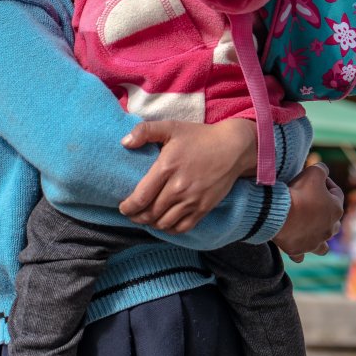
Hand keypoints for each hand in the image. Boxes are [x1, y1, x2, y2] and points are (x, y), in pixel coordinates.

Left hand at [119, 118, 256, 232]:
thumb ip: (145, 131)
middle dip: (137, 217)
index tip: (123, 207)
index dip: (128, 207)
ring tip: (146, 218)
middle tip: (132, 214)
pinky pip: (182, 227)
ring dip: (151, 224)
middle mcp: (178, 188)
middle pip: (150, 213)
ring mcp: (192, 200)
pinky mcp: (204, 208)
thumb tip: (124, 143)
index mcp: (166, 168)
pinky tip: (164, 223)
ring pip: (164, 223)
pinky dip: (170, 229)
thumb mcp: (171, 127)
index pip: (140, 197)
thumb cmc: (199, 137)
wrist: (233, 148)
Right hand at [273, 163, 343, 258]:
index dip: (327, 183)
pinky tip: (295, 248)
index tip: (316, 178)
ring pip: (323, 246)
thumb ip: (322, 169)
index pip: (336, 193)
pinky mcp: (298, 249)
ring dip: (319, 240)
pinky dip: (299, 252)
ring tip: (312, 233)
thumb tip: (323, 169)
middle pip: (333, 221)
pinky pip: (300, 256)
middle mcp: (329, 229)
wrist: (279, 212)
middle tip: (312, 203)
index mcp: (336, 210)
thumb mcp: (313, 172)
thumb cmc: (299, 192)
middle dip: (325, 212)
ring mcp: (314, 242)